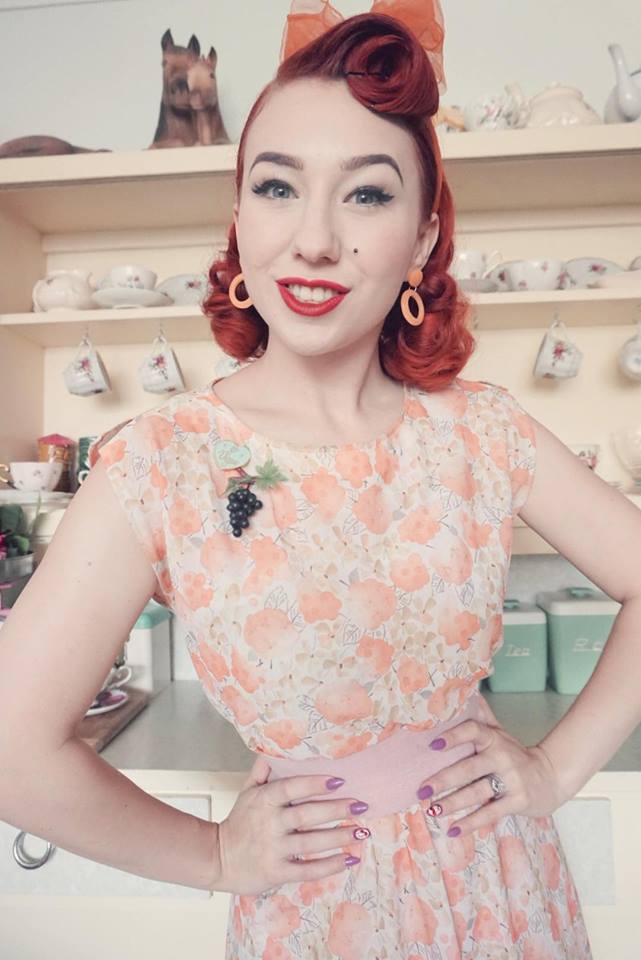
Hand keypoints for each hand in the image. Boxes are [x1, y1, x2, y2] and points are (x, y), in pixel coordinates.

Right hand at [212, 754, 370, 894]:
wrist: (217, 858)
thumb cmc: (239, 823)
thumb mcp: (246, 792)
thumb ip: (262, 771)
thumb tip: (273, 749)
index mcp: (264, 800)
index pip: (291, 787)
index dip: (314, 784)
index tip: (339, 781)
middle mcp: (270, 823)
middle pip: (307, 814)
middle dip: (337, 810)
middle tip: (361, 805)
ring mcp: (274, 849)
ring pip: (311, 842)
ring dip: (339, 837)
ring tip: (362, 832)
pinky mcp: (277, 872)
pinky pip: (307, 869)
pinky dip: (330, 866)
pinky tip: (349, 859)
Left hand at [416, 696, 566, 837]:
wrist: (550, 777)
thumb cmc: (515, 755)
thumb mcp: (500, 733)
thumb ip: (481, 716)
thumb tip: (463, 690)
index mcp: (494, 739)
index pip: (473, 731)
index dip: (454, 736)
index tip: (433, 745)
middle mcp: (502, 757)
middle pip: (469, 768)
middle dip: (444, 780)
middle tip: (422, 789)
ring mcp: (511, 780)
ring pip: (477, 793)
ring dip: (453, 803)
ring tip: (432, 811)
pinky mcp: (517, 802)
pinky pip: (491, 814)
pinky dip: (471, 824)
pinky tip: (452, 830)